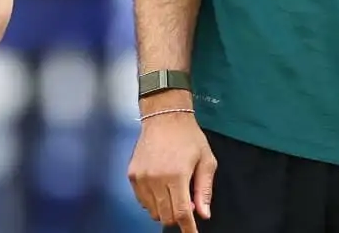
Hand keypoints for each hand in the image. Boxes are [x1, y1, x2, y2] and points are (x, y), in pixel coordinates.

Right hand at [126, 108, 216, 232]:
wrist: (164, 116)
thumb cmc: (189, 137)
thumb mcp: (206, 161)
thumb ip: (204, 189)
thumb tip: (203, 214)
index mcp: (177, 175)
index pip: (182, 212)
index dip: (188, 228)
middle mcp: (156, 179)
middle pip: (166, 216)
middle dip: (178, 217)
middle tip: (186, 203)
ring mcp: (141, 177)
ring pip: (153, 211)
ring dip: (165, 210)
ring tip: (172, 193)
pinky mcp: (132, 175)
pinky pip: (142, 201)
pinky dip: (152, 202)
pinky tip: (160, 189)